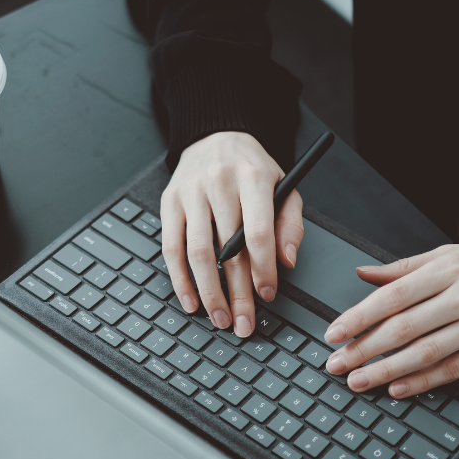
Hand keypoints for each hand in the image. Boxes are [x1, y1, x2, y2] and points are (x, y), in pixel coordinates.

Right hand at [160, 131, 304, 336]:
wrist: (215, 135)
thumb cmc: (252, 169)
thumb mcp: (284, 187)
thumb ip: (290, 224)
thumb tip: (286, 262)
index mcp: (253, 178)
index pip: (257, 233)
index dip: (263, 269)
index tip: (267, 295)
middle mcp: (219, 184)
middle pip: (227, 250)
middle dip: (237, 293)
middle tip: (243, 323)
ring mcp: (190, 193)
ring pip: (197, 253)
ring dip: (208, 292)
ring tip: (219, 318)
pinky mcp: (169, 202)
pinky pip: (170, 248)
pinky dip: (180, 279)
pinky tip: (190, 301)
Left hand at [323, 242, 458, 397]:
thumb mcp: (443, 255)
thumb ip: (401, 269)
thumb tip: (361, 273)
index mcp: (446, 270)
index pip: (393, 297)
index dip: (359, 317)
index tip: (334, 335)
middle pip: (405, 328)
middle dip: (365, 349)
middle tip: (337, 365)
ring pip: (429, 352)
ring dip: (388, 370)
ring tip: (359, 381)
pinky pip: (457, 369)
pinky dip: (425, 382)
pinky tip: (398, 389)